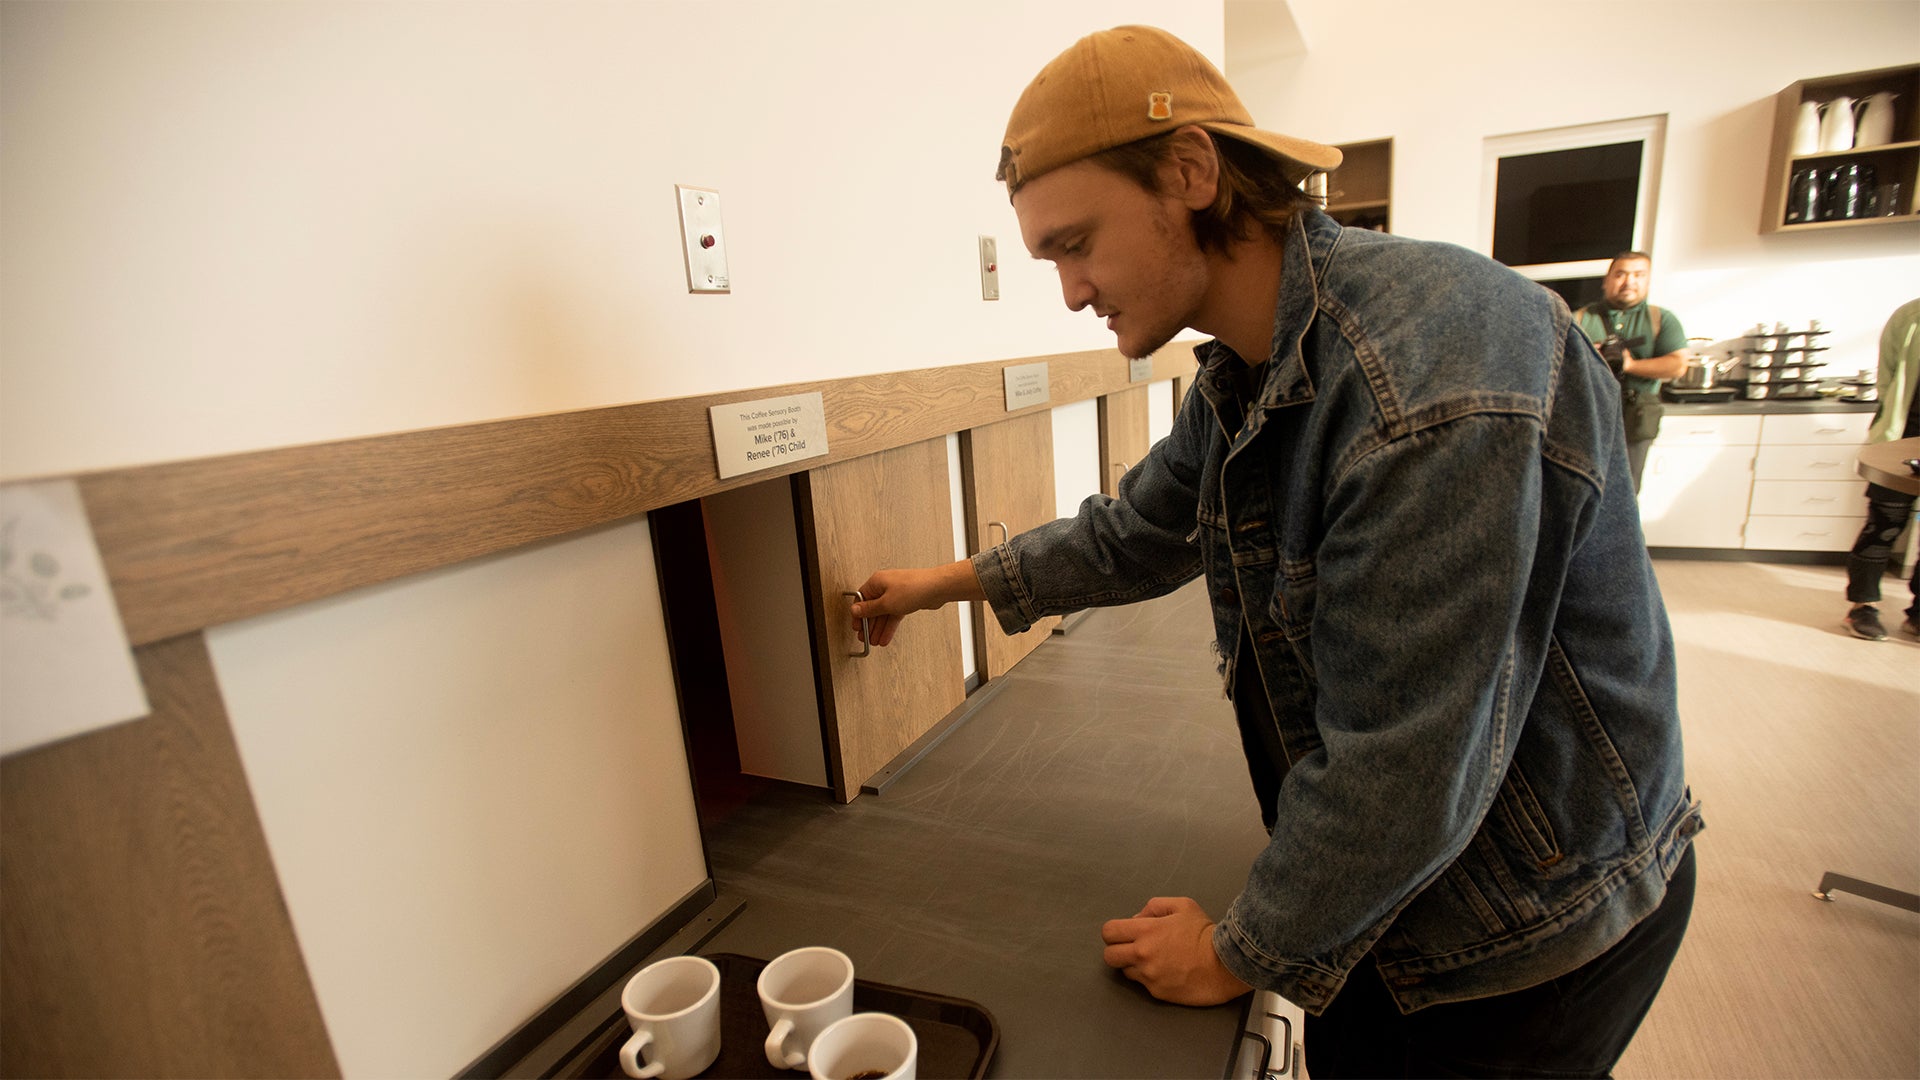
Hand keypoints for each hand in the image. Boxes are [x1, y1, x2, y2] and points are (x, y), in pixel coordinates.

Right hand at [848, 562, 982, 647]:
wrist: (937, 588)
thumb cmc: (913, 588)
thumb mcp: (886, 603)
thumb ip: (869, 609)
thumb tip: (854, 610)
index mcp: (876, 582)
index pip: (861, 599)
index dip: (858, 614)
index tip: (856, 627)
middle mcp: (885, 586)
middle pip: (872, 608)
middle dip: (869, 625)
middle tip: (865, 638)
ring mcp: (896, 594)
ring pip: (884, 614)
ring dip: (879, 629)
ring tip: (875, 641)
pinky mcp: (906, 601)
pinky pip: (894, 615)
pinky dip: (890, 626)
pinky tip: (886, 637)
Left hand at [1100, 897, 1252, 1005]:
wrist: (1225, 964)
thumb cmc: (1204, 932)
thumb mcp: (1182, 905)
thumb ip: (1154, 907)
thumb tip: (1136, 919)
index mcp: (1145, 931)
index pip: (1109, 932)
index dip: (1114, 932)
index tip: (1125, 933)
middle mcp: (1142, 955)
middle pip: (1109, 956)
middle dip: (1117, 950)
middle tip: (1133, 948)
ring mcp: (1149, 976)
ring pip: (1125, 972)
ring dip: (1134, 965)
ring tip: (1154, 960)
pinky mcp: (1157, 992)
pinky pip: (1143, 984)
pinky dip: (1149, 978)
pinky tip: (1166, 972)